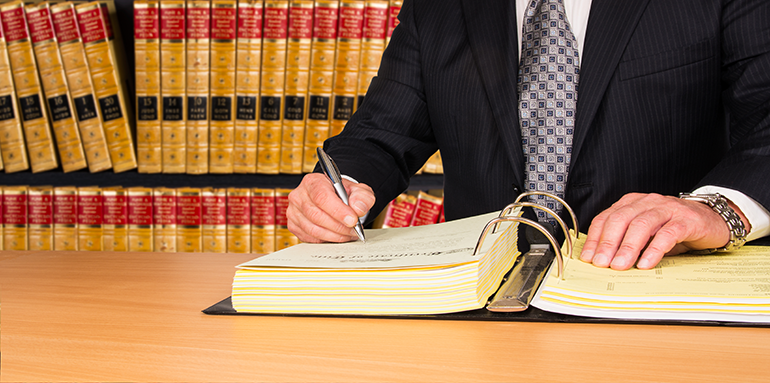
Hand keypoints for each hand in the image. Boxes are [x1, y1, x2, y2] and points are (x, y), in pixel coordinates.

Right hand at [287, 173, 375, 242]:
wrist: (334, 198)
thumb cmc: (343, 194)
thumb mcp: (358, 190)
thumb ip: (362, 197)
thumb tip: (358, 209)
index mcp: (313, 182)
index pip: (322, 197)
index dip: (338, 211)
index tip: (353, 220)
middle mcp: (299, 196)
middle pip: (316, 215)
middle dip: (339, 226)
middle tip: (354, 230)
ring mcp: (294, 211)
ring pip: (313, 229)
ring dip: (334, 235)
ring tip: (349, 234)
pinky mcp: (294, 225)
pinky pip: (310, 238)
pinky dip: (326, 240)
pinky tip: (337, 236)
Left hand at [579, 193, 747, 269]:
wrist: (713, 220)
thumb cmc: (674, 228)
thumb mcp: (646, 234)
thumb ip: (627, 241)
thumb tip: (604, 261)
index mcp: (632, 203)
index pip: (606, 218)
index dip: (595, 239)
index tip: (588, 258)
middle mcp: (648, 202)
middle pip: (621, 219)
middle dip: (608, 243)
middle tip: (601, 263)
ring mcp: (668, 209)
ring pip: (642, 225)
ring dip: (628, 247)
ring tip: (619, 265)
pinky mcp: (687, 220)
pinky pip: (668, 234)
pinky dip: (654, 249)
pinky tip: (646, 263)